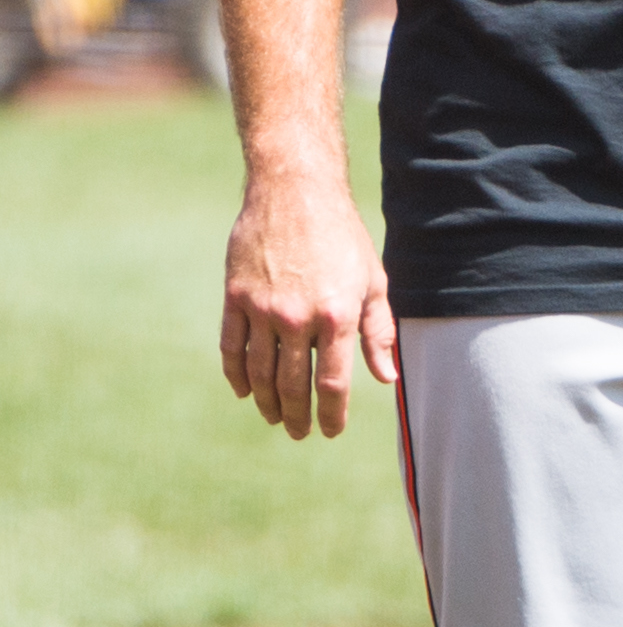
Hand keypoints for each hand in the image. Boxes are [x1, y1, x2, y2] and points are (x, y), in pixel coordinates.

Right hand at [220, 165, 396, 439]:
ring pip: (259, 373)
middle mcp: (298, 318)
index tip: (330, 431)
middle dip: (297, 416)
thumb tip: (386, 377)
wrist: (295, 194)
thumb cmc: (343, 238)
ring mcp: (262, 309)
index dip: (331, 415)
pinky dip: (237, 375)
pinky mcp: (235, 298)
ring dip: (267, 402)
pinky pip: (231, 348)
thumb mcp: (372, 280)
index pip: (332, 384)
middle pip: (292, 385)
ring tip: (275, 416)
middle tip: (299, 432)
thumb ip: (379, 331)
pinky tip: (246, 390)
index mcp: (337, 315)